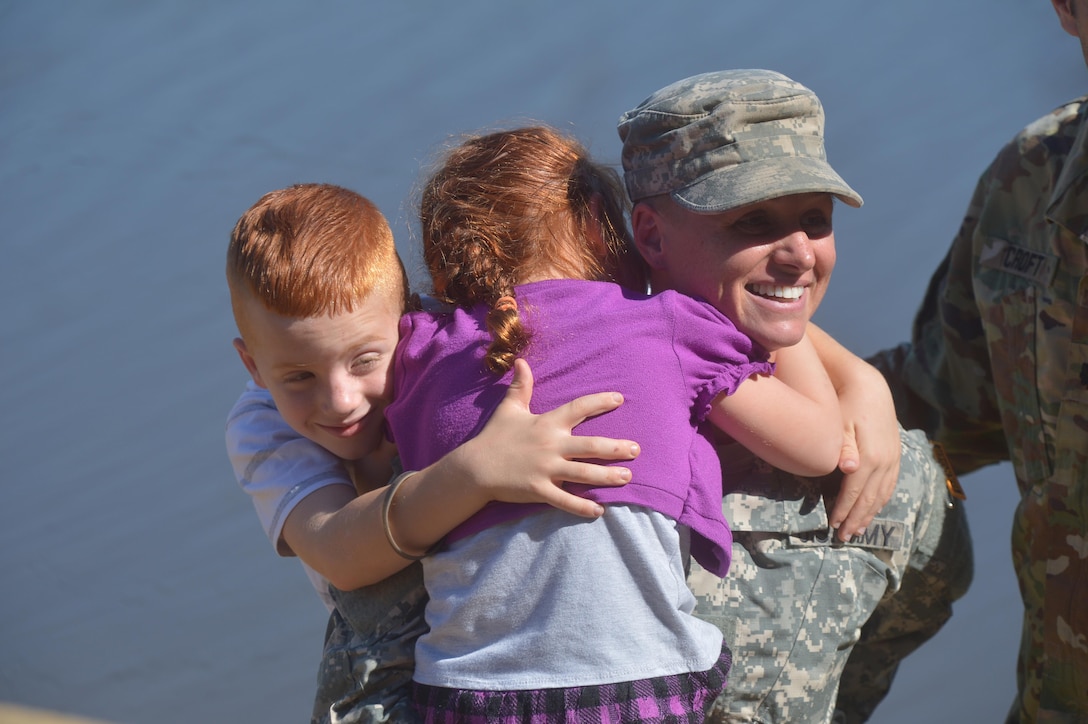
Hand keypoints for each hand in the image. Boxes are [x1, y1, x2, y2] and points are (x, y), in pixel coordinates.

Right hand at [457, 358, 638, 517]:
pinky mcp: (538, 491)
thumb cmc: (494, 437)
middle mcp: (550, 446)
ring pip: (584, 474)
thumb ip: (521, 386)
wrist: (474, 467)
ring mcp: (545, 470)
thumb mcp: (509, 408)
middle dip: (616, 448)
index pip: (578, 408)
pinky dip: (583, 508)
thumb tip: (521, 361)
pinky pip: (565, 501)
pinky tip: (600, 511)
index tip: (619, 399)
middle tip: (636, 450)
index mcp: (547, 423)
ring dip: (608, 476)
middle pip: (591, 446)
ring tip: (627, 477)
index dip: (600, 402)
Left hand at [829, 366, 900, 540]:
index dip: (843, 510)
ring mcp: (892, 459)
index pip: (854, 492)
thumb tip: (848, 470)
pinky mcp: (896, 456)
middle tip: (843, 537)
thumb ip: (843, 447)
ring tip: (858, 531)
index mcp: (869, 456)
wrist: (869, 387)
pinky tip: (873, 510)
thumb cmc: (845, 405)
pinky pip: (890, 485)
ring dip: (869, 514)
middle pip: (869, 498)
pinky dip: (881, 501)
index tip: (832, 525)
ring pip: (882, 495)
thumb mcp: (840, 423)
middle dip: (856, 519)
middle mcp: (885, 461)